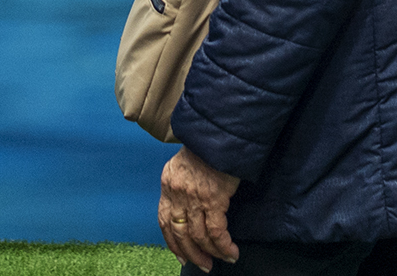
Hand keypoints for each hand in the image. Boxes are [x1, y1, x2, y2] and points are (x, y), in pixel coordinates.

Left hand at [158, 145, 239, 269]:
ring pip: (198, 235)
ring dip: (211, 252)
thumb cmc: (206, 147)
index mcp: (168, 183)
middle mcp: (177, 193)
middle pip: (180, 232)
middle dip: (191, 253)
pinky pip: (216, 231)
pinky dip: (223, 245)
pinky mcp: (213, 199)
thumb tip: (188, 209)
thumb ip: (181, 186)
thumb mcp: (183, 164)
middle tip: (203, 265)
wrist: (220, 133)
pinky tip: (231, 252)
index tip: (181, 256)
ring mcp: (194, 197)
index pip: (164, 220)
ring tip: (221, 260)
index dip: (172, 242)